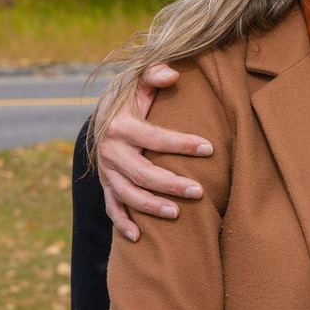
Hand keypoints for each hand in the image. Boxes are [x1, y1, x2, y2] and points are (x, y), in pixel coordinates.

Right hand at [95, 63, 209, 241]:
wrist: (100, 117)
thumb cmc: (130, 101)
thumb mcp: (137, 84)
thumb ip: (154, 75)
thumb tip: (174, 72)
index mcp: (120, 126)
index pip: (154, 137)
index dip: (181, 143)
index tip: (209, 148)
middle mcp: (110, 151)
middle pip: (142, 173)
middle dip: (170, 184)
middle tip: (198, 191)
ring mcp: (107, 172)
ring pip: (127, 194)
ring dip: (150, 207)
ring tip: (177, 214)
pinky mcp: (106, 185)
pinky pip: (112, 208)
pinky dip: (123, 223)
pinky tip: (139, 238)